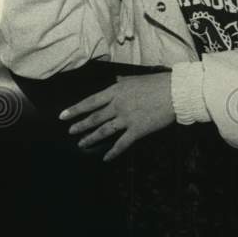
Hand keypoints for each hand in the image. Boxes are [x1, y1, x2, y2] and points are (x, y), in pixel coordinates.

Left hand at [60, 73, 175, 161]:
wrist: (174, 92)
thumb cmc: (156, 83)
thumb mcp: (134, 79)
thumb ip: (122, 82)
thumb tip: (115, 80)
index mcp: (115, 92)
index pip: (90, 102)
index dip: (75, 110)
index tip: (63, 116)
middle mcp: (117, 106)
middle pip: (94, 117)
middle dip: (80, 125)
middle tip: (70, 131)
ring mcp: (126, 118)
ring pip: (104, 130)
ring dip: (91, 138)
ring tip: (82, 143)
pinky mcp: (137, 130)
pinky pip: (122, 143)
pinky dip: (113, 152)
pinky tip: (106, 158)